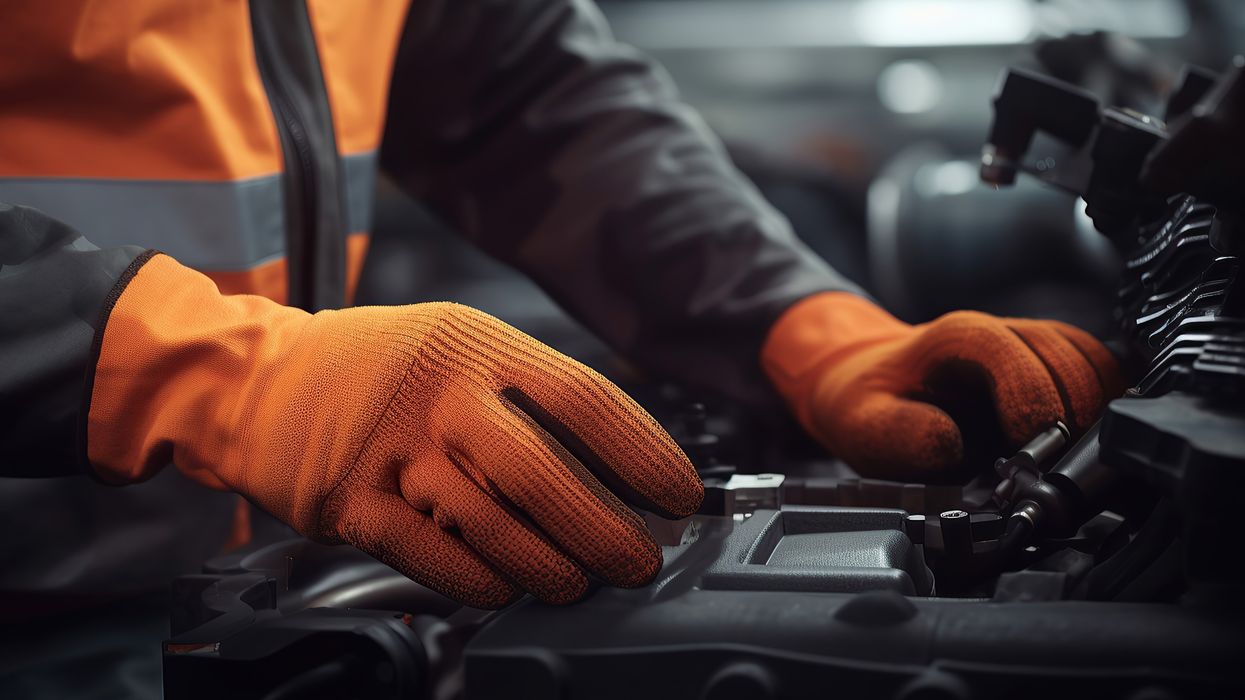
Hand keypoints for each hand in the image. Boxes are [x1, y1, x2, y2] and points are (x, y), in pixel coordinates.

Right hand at [88, 255, 702, 607]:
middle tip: (640, 560)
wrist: (257, 380)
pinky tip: (508, 589)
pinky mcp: (352, 503)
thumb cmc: (380, 369)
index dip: (642, 453)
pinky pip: (430, 555)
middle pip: (542, 471)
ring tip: (581, 582)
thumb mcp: (455, 346)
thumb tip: (616, 462)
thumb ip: (526, 394)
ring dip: (548, 564)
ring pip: (489, 522)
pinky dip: (479, 580)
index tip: (678, 495)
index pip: (583, 399)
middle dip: (605, 527)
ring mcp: (392, 450)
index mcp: (477, 346)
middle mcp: (438, 394)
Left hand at [762, 292, 1122, 479]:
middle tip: (1058, 462)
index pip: (1010, 352)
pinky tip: (1092, 433)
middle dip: (1071, 410)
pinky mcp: (1049, 358)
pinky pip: (1096, 364)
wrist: (870, 377)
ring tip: (1076, 454)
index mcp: (955, 338)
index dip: (1030, 396)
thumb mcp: (864, 423)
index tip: (1028, 443)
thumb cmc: (871, 400)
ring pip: (1090, 356)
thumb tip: (952, 444)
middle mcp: (1000, 330)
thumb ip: (903, 435)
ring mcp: (1030, 340)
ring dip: (1096, 405)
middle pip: (1064, 353)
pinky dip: (1106, 396)